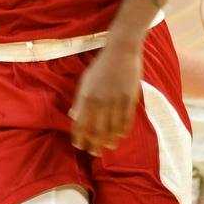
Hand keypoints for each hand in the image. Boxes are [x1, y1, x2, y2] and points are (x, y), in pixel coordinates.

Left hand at [68, 40, 141, 155]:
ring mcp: (116, 101)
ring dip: (109, 141)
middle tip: (94, 153)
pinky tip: (120, 135)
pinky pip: (126, 121)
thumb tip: (74, 118)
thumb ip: (79, 101)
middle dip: (94, 145)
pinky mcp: (130, 99)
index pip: (80, 125)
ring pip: (112, 129)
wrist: (121, 51)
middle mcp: (100, 101)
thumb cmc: (100, 66)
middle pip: (97, 131)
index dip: (79, 138)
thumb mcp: (85, 81)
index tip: (79, 146)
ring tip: (108, 146)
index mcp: (86, 97)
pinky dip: (122, 131)